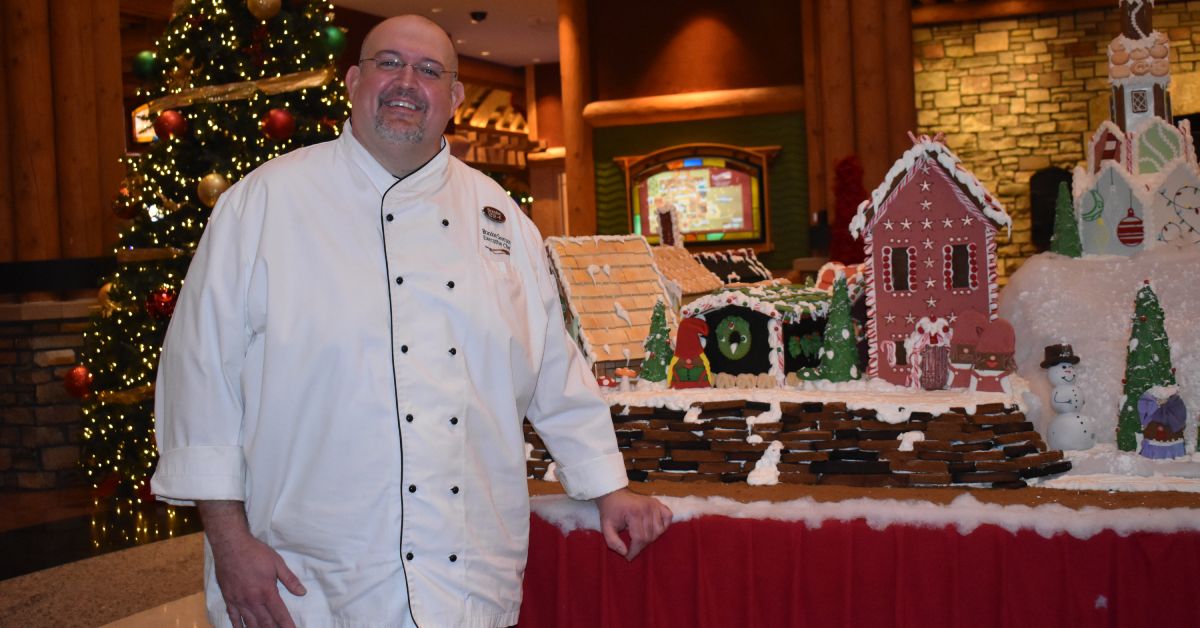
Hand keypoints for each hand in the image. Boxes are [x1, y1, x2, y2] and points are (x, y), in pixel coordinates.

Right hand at [198, 501, 305, 626]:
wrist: (231, 545)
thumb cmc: (255, 552)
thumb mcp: (277, 563)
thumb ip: (290, 580)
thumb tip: (302, 592)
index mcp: (267, 592)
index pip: (280, 614)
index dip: (287, 625)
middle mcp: (252, 600)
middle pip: (265, 622)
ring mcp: (239, 601)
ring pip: (249, 623)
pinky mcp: (228, 598)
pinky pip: (232, 616)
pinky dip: (237, 626)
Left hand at [595, 488, 671, 560]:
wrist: (614, 494)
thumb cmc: (610, 510)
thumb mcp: (606, 526)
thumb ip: (612, 542)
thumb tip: (625, 553)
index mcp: (634, 513)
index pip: (639, 538)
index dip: (634, 550)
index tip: (628, 556)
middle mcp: (647, 508)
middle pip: (649, 536)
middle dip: (640, 545)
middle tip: (632, 546)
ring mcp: (655, 505)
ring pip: (659, 530)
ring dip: (651, 537)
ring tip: (640, 536)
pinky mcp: (659, 503)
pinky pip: (668, 518)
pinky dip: (663, 525)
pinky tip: (653, 528)